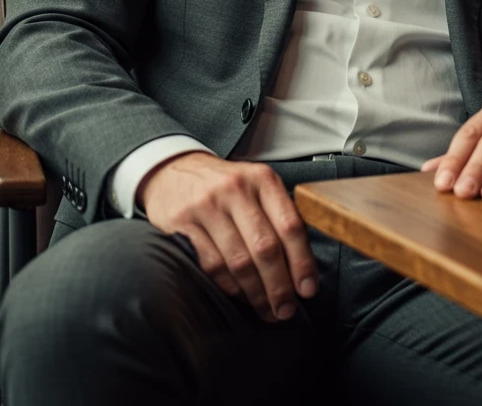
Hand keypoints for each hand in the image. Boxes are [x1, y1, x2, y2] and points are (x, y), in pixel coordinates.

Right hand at [139, 151, 317, 321]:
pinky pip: (212, 265)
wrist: (173, 170)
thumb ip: (278, 215)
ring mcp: (208, 205)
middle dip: (279, 286)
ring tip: (267, 311)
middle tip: (286, 310)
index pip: (290, 226)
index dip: (302, 262)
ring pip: (239, 261)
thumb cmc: (225, 186)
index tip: (308, 290)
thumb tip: (302, 266)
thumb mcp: (256, 185)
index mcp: (262, 179)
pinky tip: (240, 296)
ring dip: (256, 293)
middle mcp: (236, 189)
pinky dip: (230, 287)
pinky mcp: (184, 222)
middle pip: (265, 247)